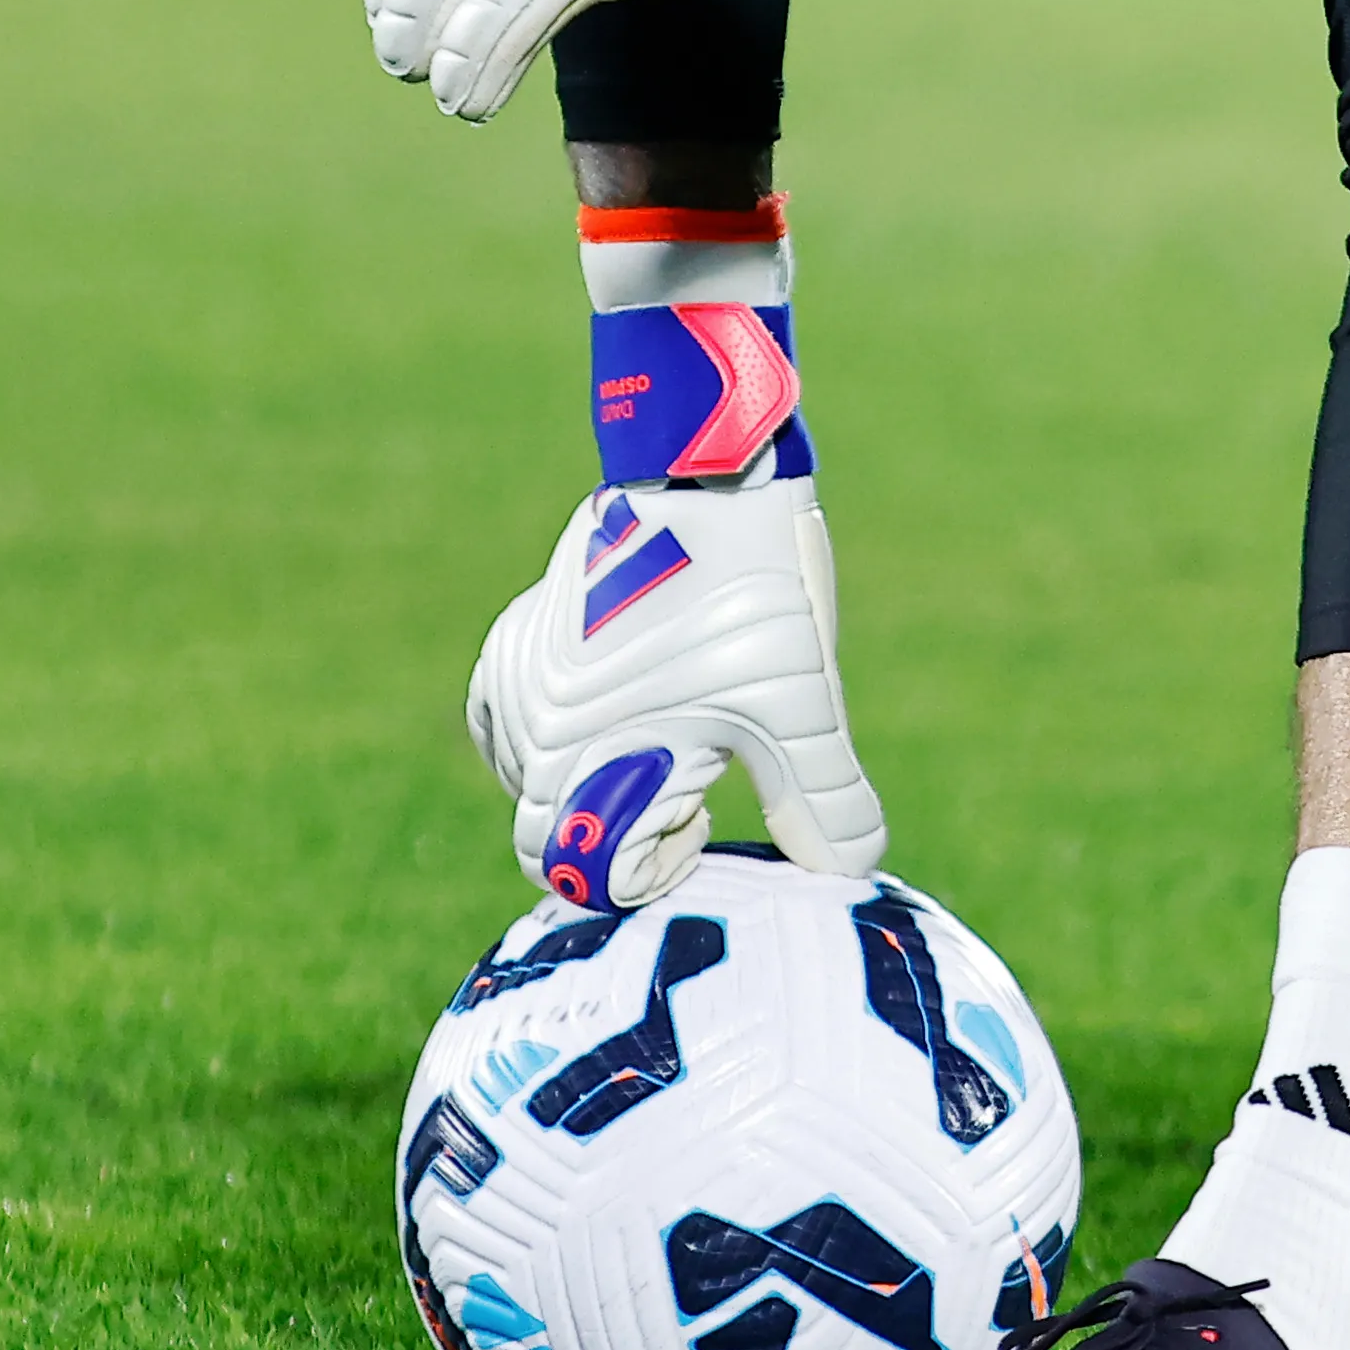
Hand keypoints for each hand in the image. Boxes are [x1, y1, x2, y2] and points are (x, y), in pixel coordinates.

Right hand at [468, 476, 887, 907]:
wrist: (707, 471)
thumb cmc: (753, 593)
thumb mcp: (802, 707)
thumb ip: (822, 803)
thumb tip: (848, 872)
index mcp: (588, 762)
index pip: (588, 877)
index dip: (653, 867)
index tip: (703, 815)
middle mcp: (532, 731)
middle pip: (547, 841)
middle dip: (614, 832)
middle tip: (687, 780)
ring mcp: (516, 678)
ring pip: (526, 782)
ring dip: (586, 782)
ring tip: (665, 733)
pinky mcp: (518, 635)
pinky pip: (502, 725)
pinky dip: (546, 742)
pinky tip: (606, 715)